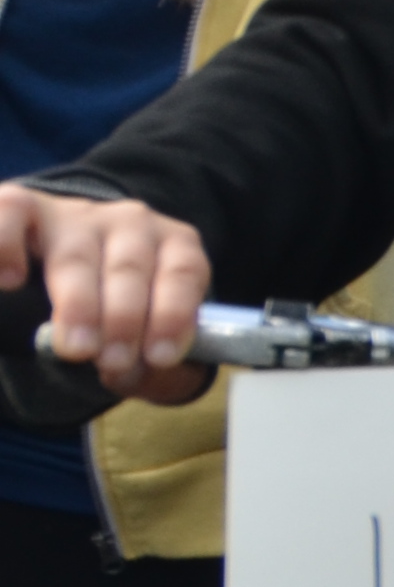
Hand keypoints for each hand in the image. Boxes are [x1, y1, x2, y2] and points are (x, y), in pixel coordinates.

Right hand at [0, 187, 216, 401]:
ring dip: (78, 304)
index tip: (160, 357)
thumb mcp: (147, 337)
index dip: (174, 314)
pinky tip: (11, 281)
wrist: (69, 274)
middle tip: (113, 362)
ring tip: (76, 348)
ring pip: (76, 256)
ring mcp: (73, 215)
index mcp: (173, 245)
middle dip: (123, 319)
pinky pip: (14, 213)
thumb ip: (151, 365)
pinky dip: (7, 245)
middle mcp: (130, 222)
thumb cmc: (117, 312)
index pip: (183, 271)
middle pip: (129, 268)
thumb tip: (128, 378)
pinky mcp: (26, 209)